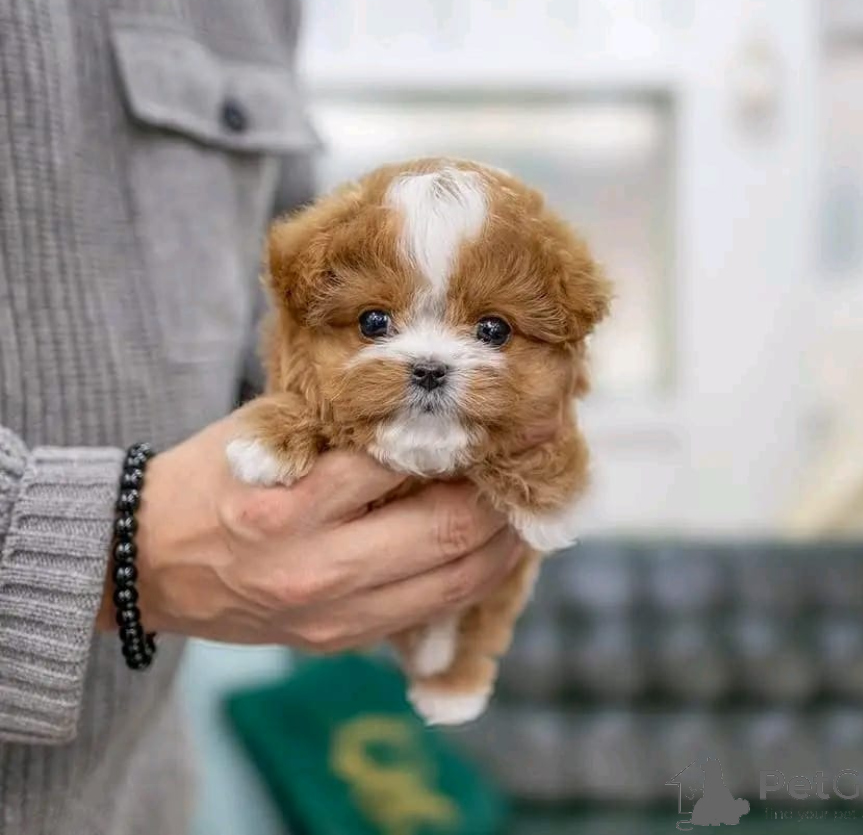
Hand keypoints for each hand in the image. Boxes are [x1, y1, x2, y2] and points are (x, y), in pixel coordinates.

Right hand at [97, 413, 523, 650]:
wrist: (144, 562)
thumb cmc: (207, 479)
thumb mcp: (268, 433)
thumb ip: (344, 423)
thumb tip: (433, 406)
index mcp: (292, 499)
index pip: (405, 458)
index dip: (469, 433)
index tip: (508, 415)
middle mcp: (315, 564)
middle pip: (445, 529)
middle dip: (503, 497)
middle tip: (532, 466)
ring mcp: (330, 613)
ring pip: (451, 581)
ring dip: (502, 546)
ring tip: (527, 513)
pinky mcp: (335, 641)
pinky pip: (425, 612)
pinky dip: (467, 579)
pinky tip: (487, 552)